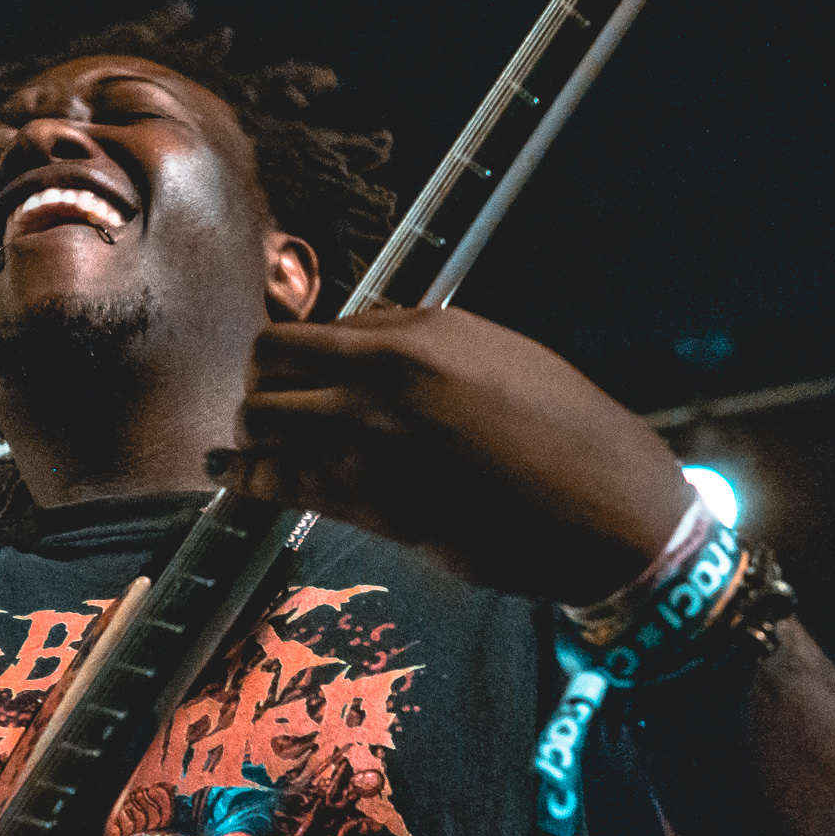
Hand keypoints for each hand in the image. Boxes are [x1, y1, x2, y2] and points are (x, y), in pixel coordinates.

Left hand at [217, 304, 690, 602]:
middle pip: (270, 364)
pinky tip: (232, 480)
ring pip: (262, 421)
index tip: (286, 377)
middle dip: (258, 388)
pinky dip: (249, 479)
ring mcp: (369, 439)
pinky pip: (278, 482)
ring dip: (250, 435)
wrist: (602, 504)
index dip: (293, 357)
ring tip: (248, 449)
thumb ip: (421, 349)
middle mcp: (383, 377)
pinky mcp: (368, 502)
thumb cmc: (564, 432)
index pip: (316, 330)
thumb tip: (358, 351)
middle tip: (261, 411)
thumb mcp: (495, 357)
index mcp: (419, 335)